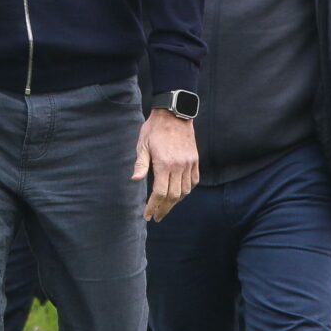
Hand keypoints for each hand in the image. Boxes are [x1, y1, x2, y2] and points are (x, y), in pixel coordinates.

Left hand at [134, 108, 199, 222]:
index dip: (153, 206)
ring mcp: (189, 163)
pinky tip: (180, 193)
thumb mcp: (143, 144)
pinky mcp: (195, 160)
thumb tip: (135, 181)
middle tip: (157, 216)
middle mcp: (179, 166)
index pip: (160, 193)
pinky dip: (187, 190)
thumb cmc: (155, 128)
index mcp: (164, 164)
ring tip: (166, 207)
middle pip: (173, 196)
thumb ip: (141, 164)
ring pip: (185, 191)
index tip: (148, 215)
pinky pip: (194, 181)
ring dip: (175, 202)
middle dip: (164, 209)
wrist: (175, 113)